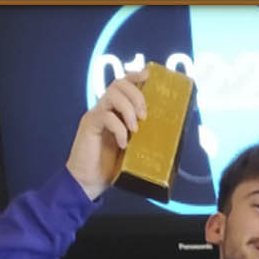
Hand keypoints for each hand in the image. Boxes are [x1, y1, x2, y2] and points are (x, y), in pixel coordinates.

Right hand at [65, 68, 147, 199]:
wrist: (88, 182)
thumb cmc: (111, 167)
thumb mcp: (134, 148)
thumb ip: (144, 137)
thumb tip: (170, 134)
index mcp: (116, 111)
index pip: (124, 84)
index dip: (136, 76)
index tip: (149, 76)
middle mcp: (105, 109)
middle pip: (118, 84)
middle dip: (136, 94)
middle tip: (144, 115)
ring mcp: (96, 116)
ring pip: (111, 95)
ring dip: (128, 109)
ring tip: (135, 129)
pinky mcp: (89, 125)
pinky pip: (105, 116)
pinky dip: (118, 128)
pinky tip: (123, 143)